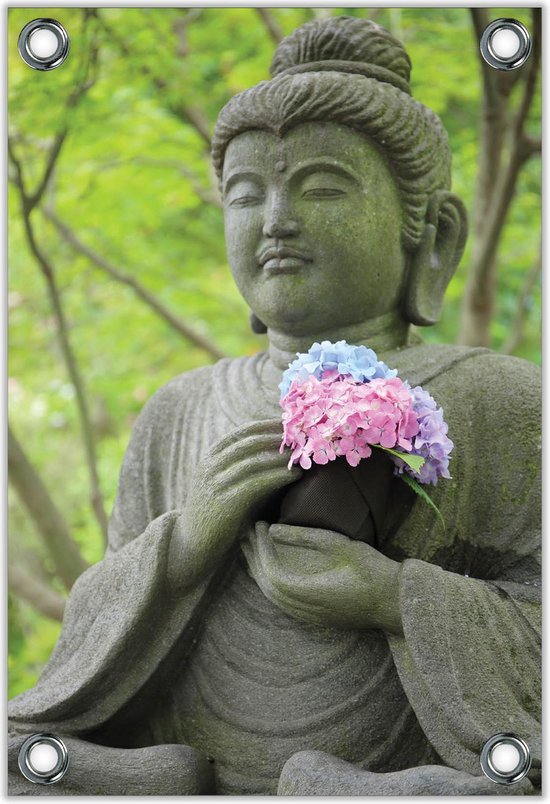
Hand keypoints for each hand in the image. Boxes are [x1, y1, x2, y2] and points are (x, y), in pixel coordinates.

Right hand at [168, 420, 300, 590]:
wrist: (193, 546)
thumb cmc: (219, 515)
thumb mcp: (227, 485)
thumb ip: (246, 469)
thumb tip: (284, 454)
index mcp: (211, 458)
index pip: (242, 432)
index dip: (269, 426)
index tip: (292, 425)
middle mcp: (211, 466)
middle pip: (248, 442)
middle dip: (278, 437)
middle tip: (303, 437)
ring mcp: (215, 484)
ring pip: (253, 460)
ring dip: (281, 455)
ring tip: (304, 455)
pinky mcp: (224, 503)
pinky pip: (255, 483)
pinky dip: (278, 476)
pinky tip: (295, 476)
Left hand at [242, 521, 402, 633]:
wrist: (396, 603)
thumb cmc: (372, 570)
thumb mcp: (340, 545)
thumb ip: (305, 537)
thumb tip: (273, 528)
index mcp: (310, 592)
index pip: (271, 571)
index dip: (260, 547)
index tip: (259, 523)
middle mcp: (306, 609)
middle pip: (266, 585)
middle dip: (253, 556)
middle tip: (248, 530)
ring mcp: (310, 617)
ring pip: (272, 596)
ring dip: (259, 570)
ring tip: (252, 546)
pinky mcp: (315, 618)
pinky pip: (282, 602)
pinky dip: (270, 583)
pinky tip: (270, 568)